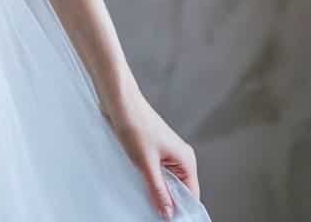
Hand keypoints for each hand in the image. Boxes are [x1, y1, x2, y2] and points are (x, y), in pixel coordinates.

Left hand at [101, 90, 200, 218]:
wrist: (118, 100)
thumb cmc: (134, 123)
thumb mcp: (146, 163)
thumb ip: (158, 190)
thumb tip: (168, 213)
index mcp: (185, 159)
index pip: (191, 195)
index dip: (181, 209)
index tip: (167, 220)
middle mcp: (179, 157)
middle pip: (178, 190)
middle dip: (167, 201)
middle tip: (152, 210)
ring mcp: (165, 153)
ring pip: (165, 181)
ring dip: (155, 189)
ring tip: (144, 194)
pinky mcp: (151, 150)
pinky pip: (154, 172)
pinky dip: (148, 179)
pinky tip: (138, 181)